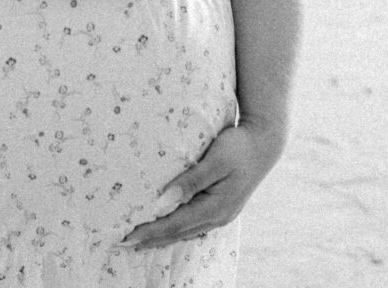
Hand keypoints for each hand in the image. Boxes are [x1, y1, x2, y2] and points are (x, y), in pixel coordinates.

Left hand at [115, 121, 285, 250]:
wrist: (265, 143)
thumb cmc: (239, 146)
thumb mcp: (215, 159)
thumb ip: (190, 181)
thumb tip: (163, 202)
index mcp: (215, 207)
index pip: (174, 224)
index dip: (149, 231)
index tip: (126, 236)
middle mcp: (218, 217)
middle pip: (178, 233)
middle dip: (150, 239)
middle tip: (122, 243)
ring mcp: (221, 215)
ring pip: (185, 232)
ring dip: (161, 237)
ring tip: (139, 241)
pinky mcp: (222, 209)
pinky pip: (193, 225)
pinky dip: (176, 230)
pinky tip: (167, 229)